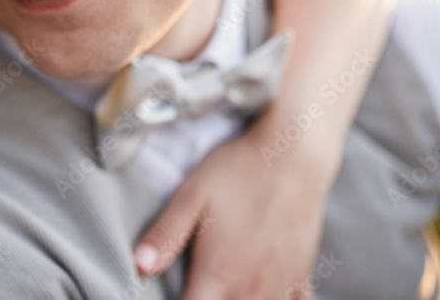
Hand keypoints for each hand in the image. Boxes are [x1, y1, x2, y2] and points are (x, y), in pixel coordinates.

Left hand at [133, 120, 329, 298]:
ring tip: (223, 289)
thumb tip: (138, 265)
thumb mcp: (192, 196)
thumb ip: (165, 235)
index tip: (172, 292)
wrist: (293, 153)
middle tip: (196, 285)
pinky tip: (264, 292)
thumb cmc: (238, 171)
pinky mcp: (301, 275)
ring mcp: (281, 285)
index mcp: (219, 274)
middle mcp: (252, 289)